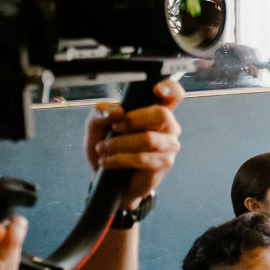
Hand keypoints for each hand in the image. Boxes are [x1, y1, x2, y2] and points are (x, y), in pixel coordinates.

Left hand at [85, 79, 183, 207]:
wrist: (109, 180)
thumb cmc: (108, 148)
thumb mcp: (96, 128)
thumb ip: (100, 114)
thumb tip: (116, 111)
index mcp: (156, 111)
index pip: (174, 95)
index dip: (170, 88)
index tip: (157, 89)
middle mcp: (169, 127)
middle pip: (161, 115)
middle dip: (132, 120)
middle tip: (114, 128)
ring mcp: (169, 146)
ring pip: (148, 139)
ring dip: (118, 144)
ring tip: (102, 149)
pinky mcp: (164, 164)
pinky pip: (142, 158)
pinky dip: (119, 159)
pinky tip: (107, 161)